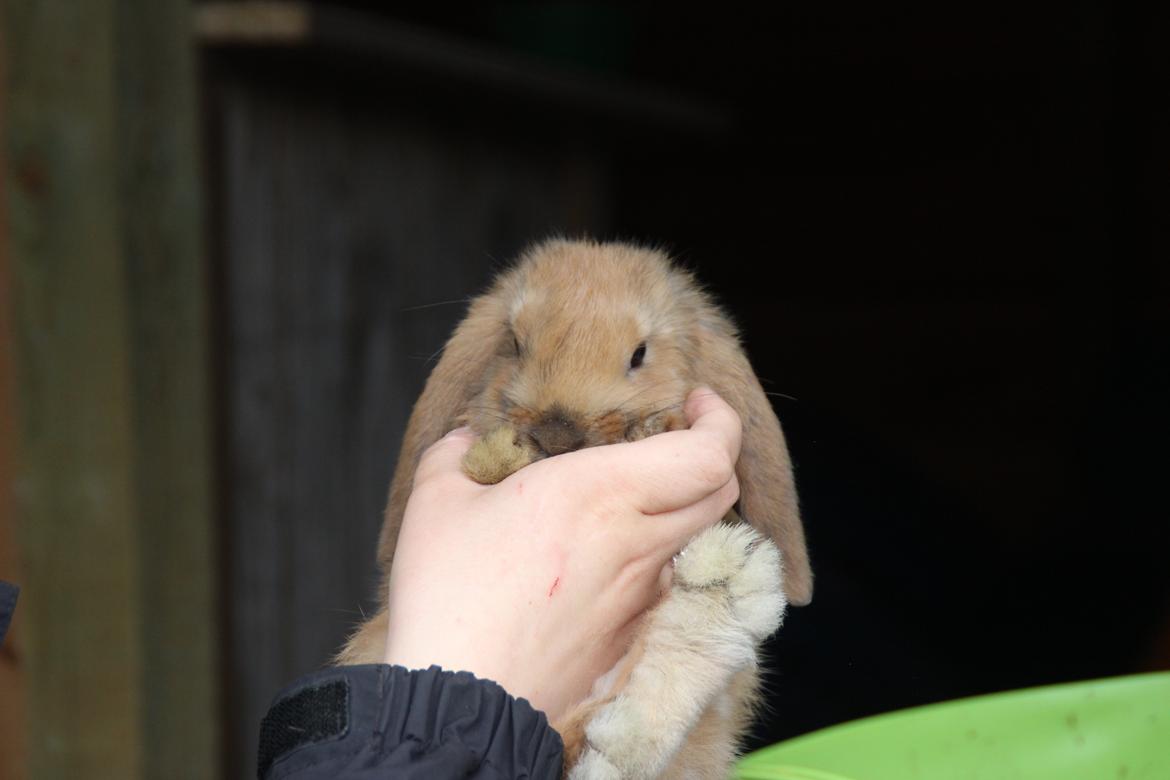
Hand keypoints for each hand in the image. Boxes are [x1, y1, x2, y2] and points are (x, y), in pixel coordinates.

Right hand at [382, 388, 741, 720]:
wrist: (461, 698)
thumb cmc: (452, 596)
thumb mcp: (437, 504)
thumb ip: (454, 457)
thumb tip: (462, 442)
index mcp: (600, 493)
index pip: (709, 454)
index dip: (721, 421)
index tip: (697, 402)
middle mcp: (636, 541)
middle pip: (721, 491)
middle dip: (711, 455)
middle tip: (673, 438)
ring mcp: (639, 594)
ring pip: (694, 536)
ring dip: (680, 506)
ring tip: (628, 497)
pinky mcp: (629, 633)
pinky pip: (661, 582)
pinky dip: (650, 555)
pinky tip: (601, 556)